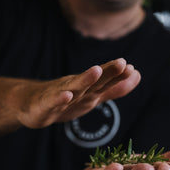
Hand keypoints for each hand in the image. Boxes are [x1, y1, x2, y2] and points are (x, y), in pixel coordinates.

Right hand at [16, 58, 140, 128]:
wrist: (32, 105)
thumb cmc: (65, 99)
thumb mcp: (93, 96)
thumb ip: (114, 88)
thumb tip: (137, 74)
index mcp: (88, 88)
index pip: (105, 80)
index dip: (118, 75)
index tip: (132, 69)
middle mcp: (76, 88)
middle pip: (93, 80)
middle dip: (107, 72)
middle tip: (121, 63)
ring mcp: (60, 96)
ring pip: (74, 88)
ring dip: (85, 80)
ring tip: (96, 71)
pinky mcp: (45, 106)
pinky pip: (53, 102)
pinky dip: (60, 99)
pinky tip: (67, 95)